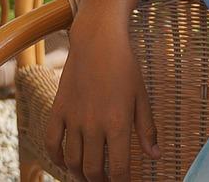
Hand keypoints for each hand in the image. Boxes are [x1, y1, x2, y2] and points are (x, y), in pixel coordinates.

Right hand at [45, 11, 159, 181]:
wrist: (98, 41)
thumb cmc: (125, 67)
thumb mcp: (142, 96)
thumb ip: (147, 129)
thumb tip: (155, 157)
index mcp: (119, 123)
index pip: (120, 169)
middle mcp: (94, 125)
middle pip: (94, 171)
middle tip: (108, 180)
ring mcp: (74, 119)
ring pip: (73, 162)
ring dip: (81, 174)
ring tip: (90, 176)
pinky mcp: (58, 110)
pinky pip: (53, 143)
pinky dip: (57, 158)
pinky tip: (66, 162)